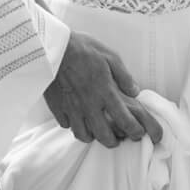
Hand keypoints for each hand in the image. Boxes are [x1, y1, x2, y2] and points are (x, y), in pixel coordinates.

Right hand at [46, 33, 162, 146]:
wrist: (51, 47)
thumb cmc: (83, 48)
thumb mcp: (110, 56)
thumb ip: (124, 76)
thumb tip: (135, 92)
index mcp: (105, 92)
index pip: (125, 121)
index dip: (135, 131)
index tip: (138, 132)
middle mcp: (89, 105)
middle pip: (104, 136)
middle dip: (114, 142)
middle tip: (117, 139)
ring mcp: (71, 108)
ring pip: (83, 135)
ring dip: (93, 137)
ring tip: (97, 131)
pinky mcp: (57, 107)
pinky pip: (67, 125)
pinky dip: (74, 125)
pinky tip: (77, 119)